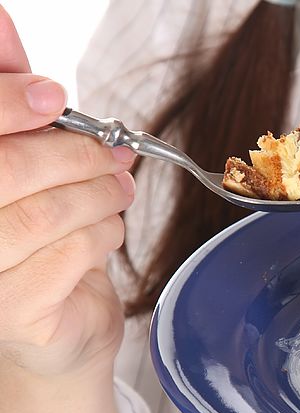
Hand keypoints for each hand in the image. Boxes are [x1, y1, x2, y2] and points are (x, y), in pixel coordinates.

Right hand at [0, 7, 130, 412]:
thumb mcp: (26, 160)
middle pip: (10, 171)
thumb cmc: (38, 238)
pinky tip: (108, 231)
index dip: (6, 103)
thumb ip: (13, 100)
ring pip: (47, 214)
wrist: (56, 325)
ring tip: (117, 189)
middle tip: (113, 155)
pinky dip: (104, 234)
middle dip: (74, 155)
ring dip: (98, 195)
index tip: (54, 96)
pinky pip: (71, 255)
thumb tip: (0, 24)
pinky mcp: (10, 313)